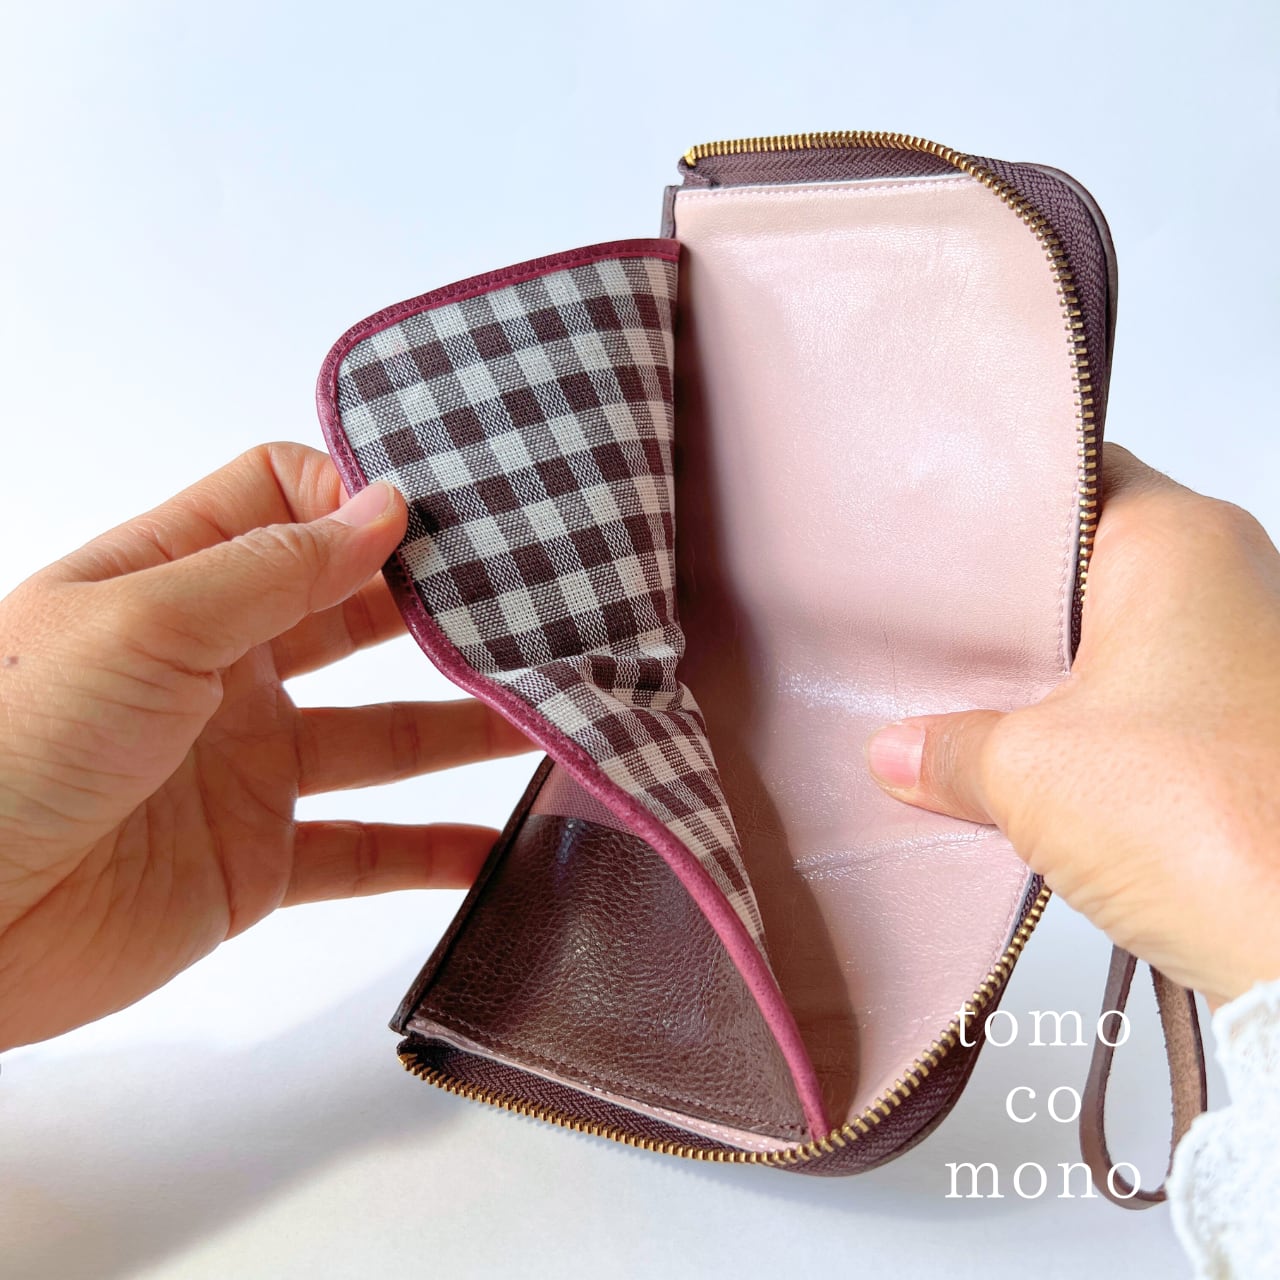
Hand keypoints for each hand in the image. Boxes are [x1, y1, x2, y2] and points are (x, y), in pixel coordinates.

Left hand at [0, 444, 529, 1050]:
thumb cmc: (10, 749)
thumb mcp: (144, 624)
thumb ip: (273, 568)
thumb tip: (383, 503)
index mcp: (175, 584)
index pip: (282, 500)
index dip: (355, 495)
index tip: (441, 512)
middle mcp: (218, 666)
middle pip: (353, 613)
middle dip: (439, 608)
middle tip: (534, 602)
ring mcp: (243, 765)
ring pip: (382, 734)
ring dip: (463, 725)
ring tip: (548, 710)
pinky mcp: (256, 861)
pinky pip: (366, 849)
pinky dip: (434, 851)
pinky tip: (498, 844)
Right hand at [865, 444, 1279, 1007]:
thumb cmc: (1201, 822)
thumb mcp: (1025, 775)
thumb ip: (948, 749)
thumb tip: (899, 752)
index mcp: (1182, 542)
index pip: (1075, 476)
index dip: (997, 500)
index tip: (932, 530)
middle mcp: (1237, 579)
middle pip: (1095, 560)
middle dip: (1013, 601)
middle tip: (929, 623)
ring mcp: (1256, 657)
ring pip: (1126, 635)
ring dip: (1055, 672)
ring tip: (967, 698)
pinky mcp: (1257, 729)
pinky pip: (1157, 698)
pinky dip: (1099, 719)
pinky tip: (1036, 758)